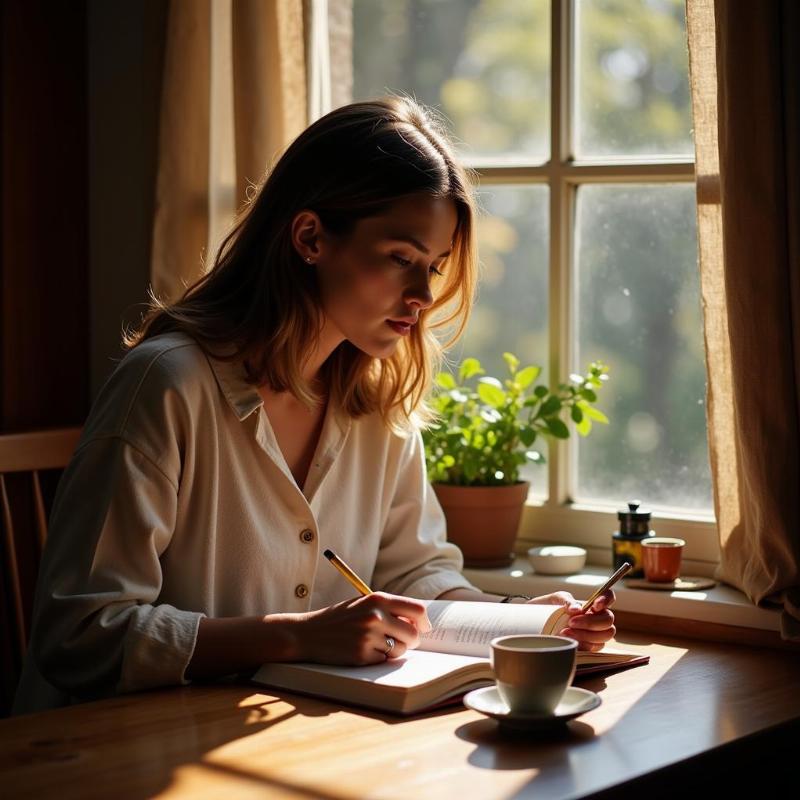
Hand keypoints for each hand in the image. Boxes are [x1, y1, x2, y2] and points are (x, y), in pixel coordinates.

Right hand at [290, 592, 431, 664]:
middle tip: (401, 641)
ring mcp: (369, 635)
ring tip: (374, 643)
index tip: (424, 628)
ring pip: (400, 650)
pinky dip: (377, 658)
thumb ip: (390, 610)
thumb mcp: (363, 604)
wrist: (308, 633)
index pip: (417, 609)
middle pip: (413, 634)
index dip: (425, 622)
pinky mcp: (362, 654)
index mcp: (378, 598)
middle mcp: (375, 615)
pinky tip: (361, 650)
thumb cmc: (340, 618)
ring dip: (393, 651)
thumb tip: (421, 624)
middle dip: (411, 641)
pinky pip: (384, 661)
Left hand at [526, 590, 615, 651]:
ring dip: (585, 635)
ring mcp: (595, 634)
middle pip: (608, 620)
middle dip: (590, 622)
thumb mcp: (555, 599)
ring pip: (604, 636)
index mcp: (591, 604)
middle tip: (571, 622)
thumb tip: (577, 609)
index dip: (607, 599)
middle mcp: (597, 618)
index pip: (609, 597)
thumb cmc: (547, 608)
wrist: (533, 624)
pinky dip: (582, 644)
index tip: (594, 605)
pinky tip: (567, 640)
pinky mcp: (588, 647)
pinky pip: (594, 648)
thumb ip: (566, 600)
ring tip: (565, 632)